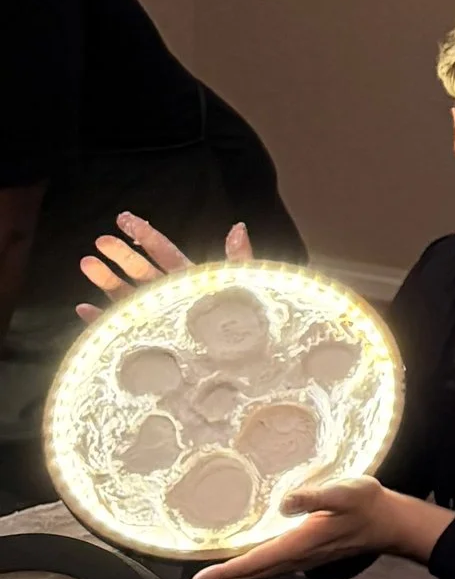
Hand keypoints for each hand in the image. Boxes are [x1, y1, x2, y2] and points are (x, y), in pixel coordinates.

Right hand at [78, 212, 251, 320]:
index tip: (124, 219)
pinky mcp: (147, 337)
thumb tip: (238, 226)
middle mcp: (168, 292)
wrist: (246, 358)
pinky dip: (101, 320)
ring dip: (106, 280)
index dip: (144, 235)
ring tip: (86, 264)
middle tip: (100, 241)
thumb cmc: (247, 319)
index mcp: (189, 276)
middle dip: (121, 255)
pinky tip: (83, 310)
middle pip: (140, 269)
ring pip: (126, 294)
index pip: (163, 250)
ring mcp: (155, 314)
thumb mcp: (244, 285)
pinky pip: (120, 327)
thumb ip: (238, 257)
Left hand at [186, 477, 444, 578]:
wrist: (390, 523)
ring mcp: (301, 558)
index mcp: (300, 543)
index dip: (226, 572)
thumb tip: (284, 502)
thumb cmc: (368, 505)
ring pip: (259, 574)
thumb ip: (314, 496)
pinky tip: (243, 571)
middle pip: (251, 575)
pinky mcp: (305, 554)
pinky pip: (269, 569)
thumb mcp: (345, 492)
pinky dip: (249, 573)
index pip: (255, 561)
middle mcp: (297, 557)